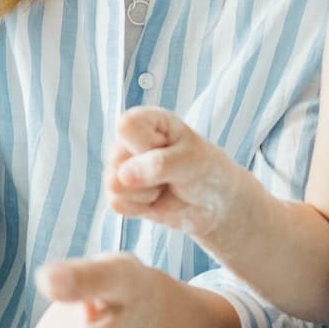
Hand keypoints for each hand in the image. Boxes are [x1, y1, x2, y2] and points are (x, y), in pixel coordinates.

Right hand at [107, 108, 253, 245]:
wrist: (214, 205)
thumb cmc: (206, 171)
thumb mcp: (192, 160)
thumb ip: (159, 164)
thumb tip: (123, 176)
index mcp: (147, 120)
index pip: (127, 126)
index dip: (146, 144)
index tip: (168, 148)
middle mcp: (129, 141)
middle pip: (117, 158)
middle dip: (148, 173)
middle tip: (171, 172)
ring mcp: (121, 167)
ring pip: (114, 184)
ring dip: (145, 192)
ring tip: (164, 185)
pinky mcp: (120, 193)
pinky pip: (116, 203)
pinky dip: (141, 207)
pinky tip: (155, 199)